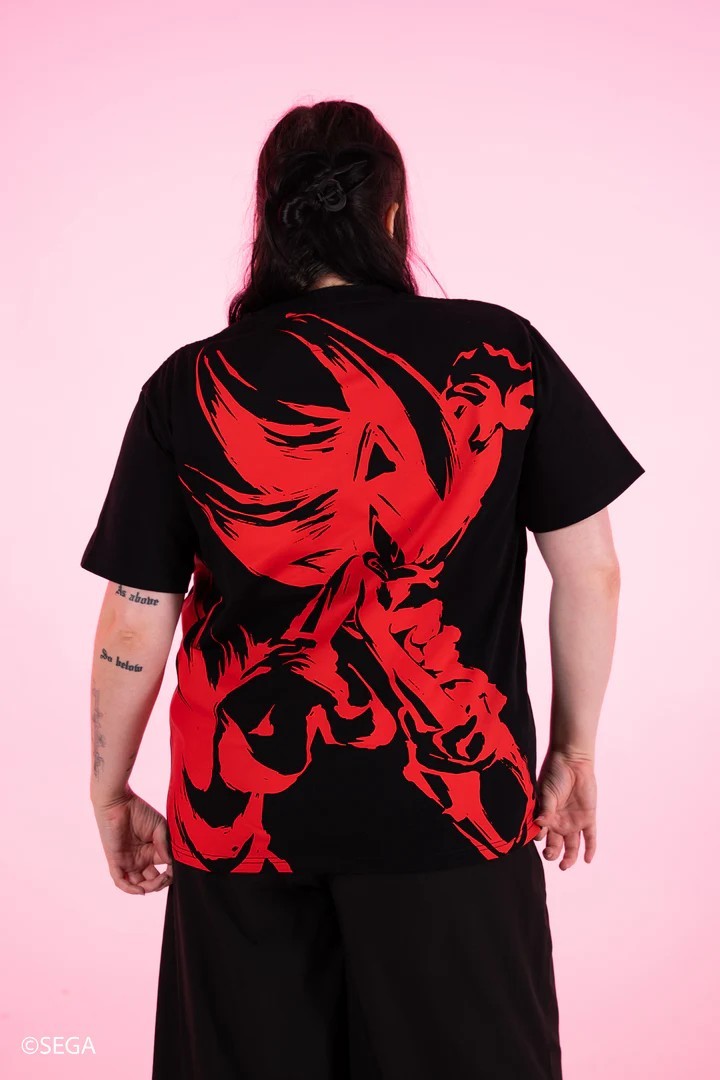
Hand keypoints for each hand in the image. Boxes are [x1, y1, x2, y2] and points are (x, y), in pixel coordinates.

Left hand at [92, 788, 173, 894]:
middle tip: (167, 876)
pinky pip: (121, 882)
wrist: (119, 802)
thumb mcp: (160, 828)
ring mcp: (128, 862)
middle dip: (161, 883)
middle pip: (152, 881)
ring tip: (157, 882)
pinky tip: (141, 890)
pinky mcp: (116, 862)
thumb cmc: (139, 811)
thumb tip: (172, 863)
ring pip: (138, 885)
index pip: (164, 869)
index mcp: (152, 852)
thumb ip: (166, 846)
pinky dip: (131, 889)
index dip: (172, 873)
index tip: (179, 868)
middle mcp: (140, 859)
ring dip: (148, 888)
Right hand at [533, 749, 596, 869]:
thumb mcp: (547, 791)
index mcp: (546, 816)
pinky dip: (590, 849)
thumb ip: (545, 809)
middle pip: (555, 844)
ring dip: (569, 857)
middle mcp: (559, 822)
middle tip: (549, 856)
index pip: (541, 834)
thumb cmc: (555, 773)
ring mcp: (574, 821)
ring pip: (571, 845)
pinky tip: (587, 860)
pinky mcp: (588, 818)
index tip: (538, 838)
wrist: (572, 760)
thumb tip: (539, 824)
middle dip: (552, 853)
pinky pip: (590, 837)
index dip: (539, 839)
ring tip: (565, 866)